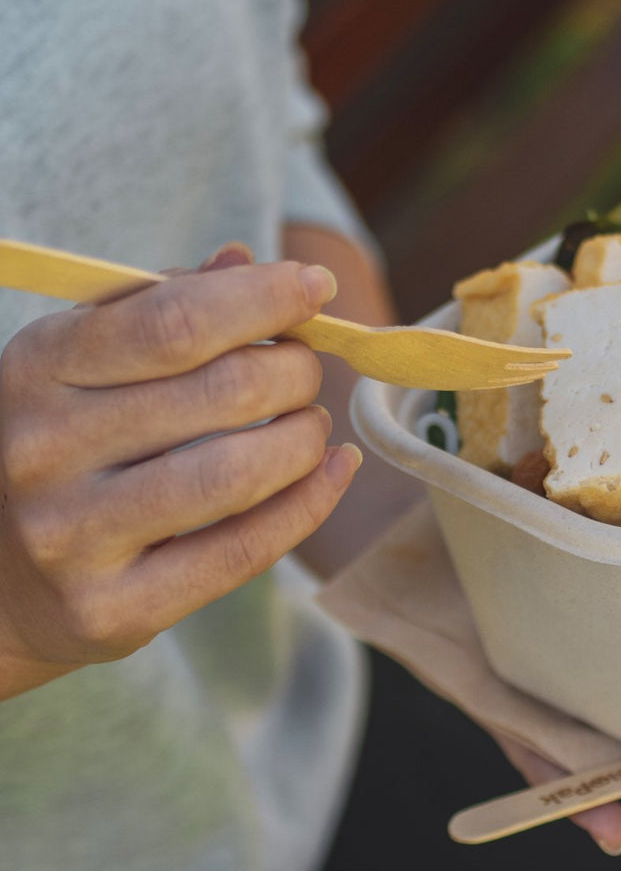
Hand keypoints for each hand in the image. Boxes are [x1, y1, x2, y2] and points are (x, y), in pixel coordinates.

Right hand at [0, 244, 361, 699]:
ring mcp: (73, 537)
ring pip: (238, 475)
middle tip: (308, 371)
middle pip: (223, 392)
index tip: (317, 288)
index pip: (174, 321)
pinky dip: (309, 505)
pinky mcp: (115, 609)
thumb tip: (247, 262)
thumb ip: (158, 309)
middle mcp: (43, 451)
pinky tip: (333, 472)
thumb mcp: (78, 363)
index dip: (264, 299)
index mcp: (36, 369)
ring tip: (310, 426)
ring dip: (303, 440)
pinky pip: (242, 552)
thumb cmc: (55, 447)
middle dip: (295, 371)